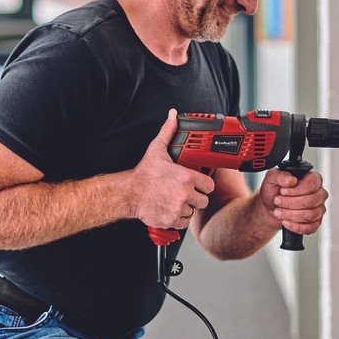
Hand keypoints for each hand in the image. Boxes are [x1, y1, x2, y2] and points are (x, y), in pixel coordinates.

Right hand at [128, 109, 213, 229]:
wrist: (129, 193)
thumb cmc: (144, 174)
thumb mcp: (157, 150)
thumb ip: (168, 132)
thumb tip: (172, 116)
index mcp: (186, 177)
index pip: (209, 185)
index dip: (205, 185)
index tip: (199, 184)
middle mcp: (185, 193)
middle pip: (203, 200)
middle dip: (197, 197)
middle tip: (186, 193)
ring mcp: (179, 208)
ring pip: (193, 211)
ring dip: (187, 207)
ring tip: (176, 199)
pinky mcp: (171, 219)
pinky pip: (183, 222)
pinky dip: (179, 218)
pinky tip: (171, 209)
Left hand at [258, 167, 327, 234]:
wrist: (269, 208)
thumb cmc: (273, 191)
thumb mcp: (272, 179)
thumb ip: (281, 176)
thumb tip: (291, 180)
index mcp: (312, 179)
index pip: (312, 184)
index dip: (296, 190)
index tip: (283, 191)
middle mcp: (318, 193)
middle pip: (312, 200)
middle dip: (290, 203)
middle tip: (277, 201)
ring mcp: (319, 209)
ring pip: (311, 215)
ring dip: (291, 214)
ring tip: (278, 212)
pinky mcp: (315, 223)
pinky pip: (310, 228)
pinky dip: (295, 226)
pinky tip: (286, 222)